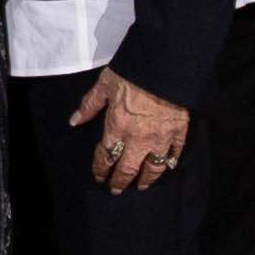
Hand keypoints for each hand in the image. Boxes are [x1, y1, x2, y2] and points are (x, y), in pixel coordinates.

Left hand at [73, 67, 188, 189]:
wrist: (164, 65)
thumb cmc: (132, 73)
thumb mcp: (105, 84)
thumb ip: (89, 105)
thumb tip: (75, 121)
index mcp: (117, 127)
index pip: (106, 156)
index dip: (101, 169)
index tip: (99, 176)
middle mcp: (138, 138)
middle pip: (128, 169)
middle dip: (120, 181)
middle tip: (117, 189)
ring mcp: (160, 137)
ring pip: (153, 168)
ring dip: (146, 179)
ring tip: (141, 186)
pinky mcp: (179, 131)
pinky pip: (174, 153)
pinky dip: (170, 162)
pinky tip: (166, 166)